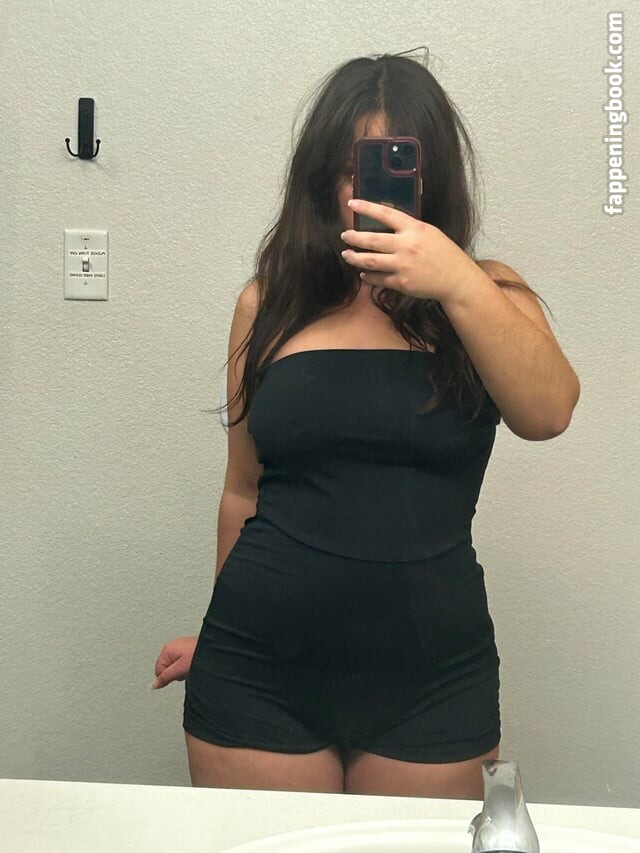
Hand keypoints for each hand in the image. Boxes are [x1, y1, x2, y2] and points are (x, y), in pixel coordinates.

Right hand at [151, 635, 197, 688]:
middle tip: (185, 672)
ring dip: (182, 670)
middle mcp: (173, 645)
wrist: (216, 651)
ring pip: (176, 666)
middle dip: (175, 673)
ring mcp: (182, 646)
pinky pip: (184, 662)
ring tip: (191, 668)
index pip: (158, 670)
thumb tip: (154, 684)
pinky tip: (195, 666)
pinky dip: (188, 666)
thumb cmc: (200, 656)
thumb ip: (165, 677)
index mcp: (167, 648)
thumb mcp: (179, 669)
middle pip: (167, 668)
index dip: (167, 677)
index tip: (176, 677)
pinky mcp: (190, 649)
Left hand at [340, 198, 477, 302]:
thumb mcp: (429, 232)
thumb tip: (386, 225)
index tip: (351, 204)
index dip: (366, 208)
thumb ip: (409, 229)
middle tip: (345, 236)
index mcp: (414, 229)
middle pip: (372, 240)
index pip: (385, 214)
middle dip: (354, 237)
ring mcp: (403, 265)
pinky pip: (378, 279)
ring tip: (347, 255)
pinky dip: (369, 276)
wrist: (455, 279)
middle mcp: (406, 246)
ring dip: (355, 258)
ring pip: (370, 261)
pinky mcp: (401, 283)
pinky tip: (364, 273)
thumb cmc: (444, 253)